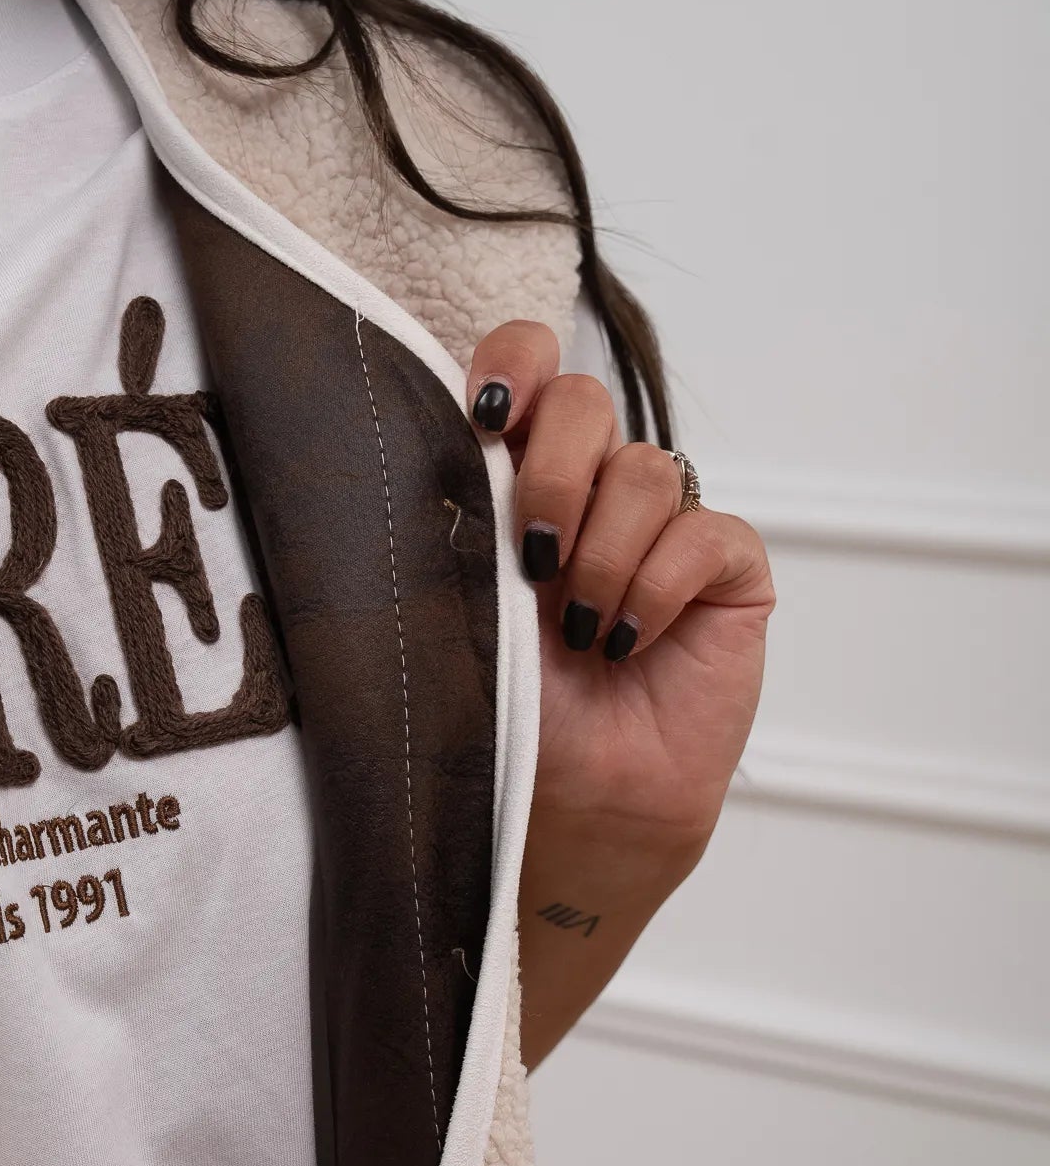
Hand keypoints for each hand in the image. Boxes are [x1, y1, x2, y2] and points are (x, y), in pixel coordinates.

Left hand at [470, 319, 773, 865]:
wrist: (571, 803)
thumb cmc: (504, 710)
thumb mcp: (458, 601)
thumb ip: (459, 516)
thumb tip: (439, 439)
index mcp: (516, 476)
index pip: (527, 364)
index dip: (515, 363)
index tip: (486, 413)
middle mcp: (591, 488)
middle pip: (585, 402)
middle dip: (555, 470)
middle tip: (532, 558)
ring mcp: (663, 527)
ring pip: (645, 470)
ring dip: (603, 552)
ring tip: (577, 633)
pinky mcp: (727, 572)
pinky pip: (705, 533)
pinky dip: (659, 585)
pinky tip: (627, 641)